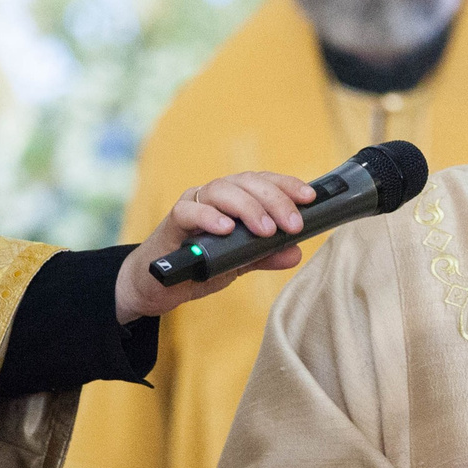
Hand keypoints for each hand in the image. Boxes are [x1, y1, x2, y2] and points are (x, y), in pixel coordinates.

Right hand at [117, 171, 317, 322]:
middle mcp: (214, 196)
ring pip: (221, 190)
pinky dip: (209, 217)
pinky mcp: (172, 223)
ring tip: (266, 230)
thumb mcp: (238, 263)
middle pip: (247, 182)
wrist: (158, 285)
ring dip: (248, 208)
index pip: (263, 182)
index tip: (309, 198)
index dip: (287, 185)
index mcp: (234, 199)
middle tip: (293, 225)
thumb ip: (264, 256)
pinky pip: (189, 212)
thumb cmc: (199, 265)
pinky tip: (226, 228)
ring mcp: (192, 206)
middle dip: (275, 200)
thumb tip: (295, 253)